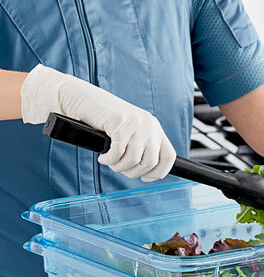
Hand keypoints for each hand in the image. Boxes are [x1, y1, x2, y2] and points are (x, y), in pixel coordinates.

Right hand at [21, 64, 174, 180]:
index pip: (169, 157)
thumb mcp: (130, 134)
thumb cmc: (103, 120)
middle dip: (133, 172)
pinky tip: (103, 156)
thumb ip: (142, 148)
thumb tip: (149, 173)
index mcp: (155, 128)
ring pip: (134, 160)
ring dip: (119, 166)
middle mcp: (149, 124)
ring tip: (109, 161)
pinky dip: (109, 160)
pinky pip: (118, 153)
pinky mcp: (120, 123)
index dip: (159, 172)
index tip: (145, 178)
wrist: (80, 98)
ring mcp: (136, 122)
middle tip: (119, 168)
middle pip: (150, 162)